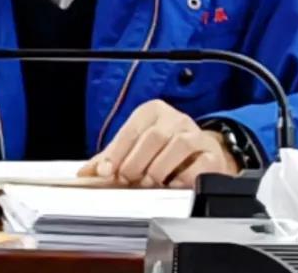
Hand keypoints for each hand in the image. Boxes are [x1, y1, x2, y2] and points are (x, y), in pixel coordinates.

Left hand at [78, 100, 238, 187]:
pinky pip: (201, 164)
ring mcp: (196, 135)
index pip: (132, 130)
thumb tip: (86, 173)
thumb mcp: (135, 147)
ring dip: (160, 168)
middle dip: (136, 162)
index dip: (117, 152)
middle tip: (128, 180)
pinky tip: (173, 185)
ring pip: (179, 145)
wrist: (200, 153)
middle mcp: (175, 119)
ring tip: (149, 183)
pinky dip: (185, 177)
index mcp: (152, 111)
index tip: (107, 171)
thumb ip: (111, 158)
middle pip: (154, 136)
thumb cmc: (163, 149)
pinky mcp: (212, 154)